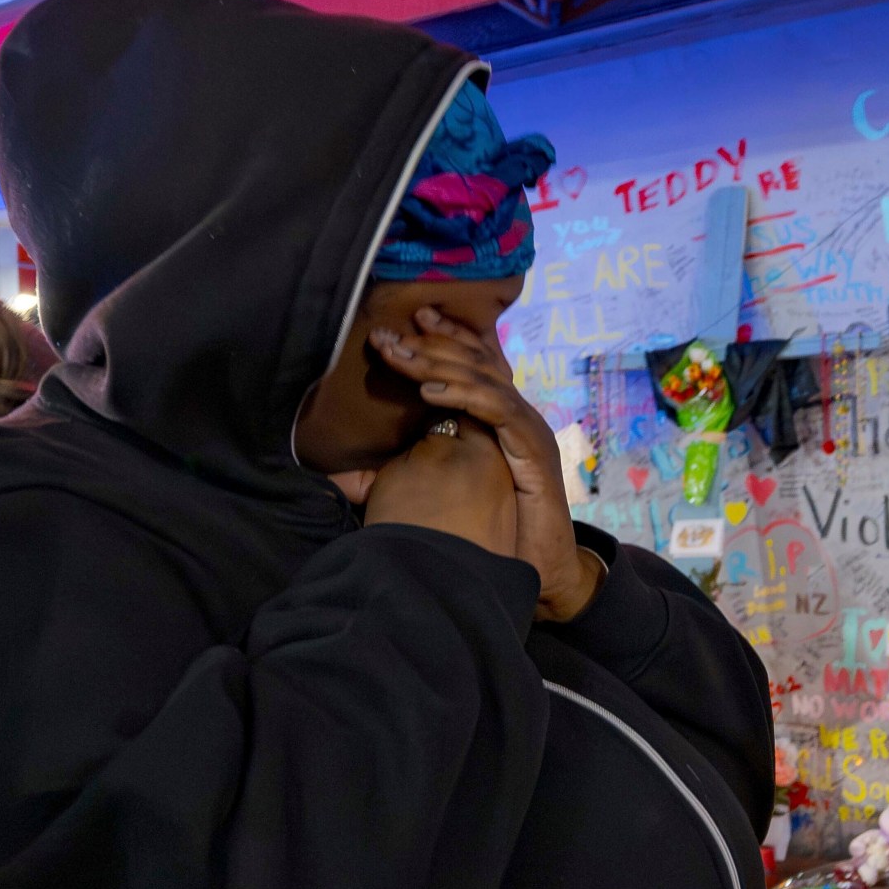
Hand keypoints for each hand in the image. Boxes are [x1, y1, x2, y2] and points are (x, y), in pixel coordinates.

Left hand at [371, 310, 600, 620]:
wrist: (543, 570)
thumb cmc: (494, 534)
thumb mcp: (441, 491)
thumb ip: (404, 471)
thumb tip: (346, 468)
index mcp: (498, 418)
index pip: (472, 363)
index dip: (444, 337)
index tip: (408, 319)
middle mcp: (516, 415)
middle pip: (475, 362)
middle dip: (430, 343)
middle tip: (389, 332)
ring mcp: (528, 429)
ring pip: (484, 379)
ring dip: (439, 364)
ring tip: (399, 358)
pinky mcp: (534, 449)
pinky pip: (498, 410)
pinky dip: (464, 396)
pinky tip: (430, 394)